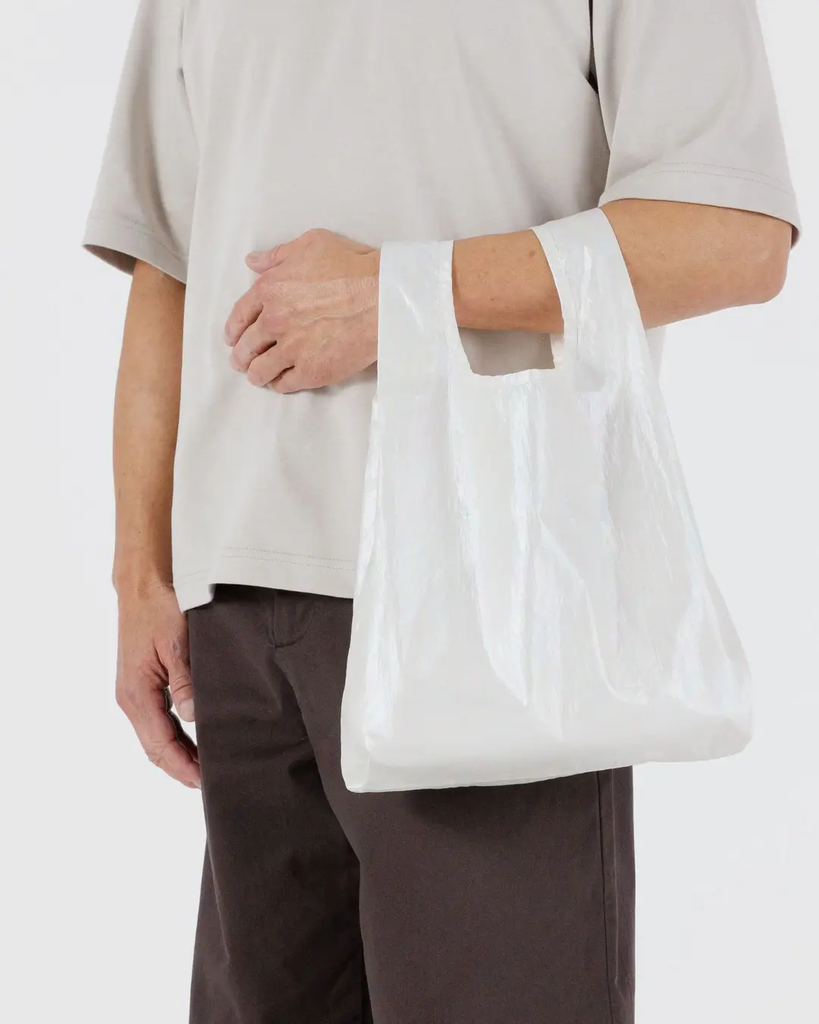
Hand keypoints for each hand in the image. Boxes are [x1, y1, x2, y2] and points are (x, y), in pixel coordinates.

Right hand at [115, 583, 199, 788]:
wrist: (144, 584)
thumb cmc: (160, 608)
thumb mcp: (179, 643)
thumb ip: (187, 682)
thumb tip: (195, 717)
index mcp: (137, 694)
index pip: (161, 745)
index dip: (183, 767)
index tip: (206, 783)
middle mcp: (132, 698)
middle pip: (156, 748)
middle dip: (182, 768)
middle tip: (213, 782)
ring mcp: (135, 692)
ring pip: (156, 736)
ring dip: (179, 754)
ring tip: (208, 767)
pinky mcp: (143, 684)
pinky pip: (157, 720)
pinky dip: (174, 736)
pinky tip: (193, 741)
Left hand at [224, 228, 378, 391]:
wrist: (383, 298)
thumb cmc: (353, 268)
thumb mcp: (312, 244)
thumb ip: (278, 255)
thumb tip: (253, 262)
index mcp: (270, 290)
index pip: (240, 315)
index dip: (233, 328)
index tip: (232, 337)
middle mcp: (275, 321)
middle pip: (246, 346)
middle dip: (241, 356)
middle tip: (241, 362)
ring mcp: (292, 349)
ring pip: (261, 370)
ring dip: (256, 374)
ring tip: (257, 377)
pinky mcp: (311, 371)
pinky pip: (285, 384)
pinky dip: (279, 384)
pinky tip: (280, 383)